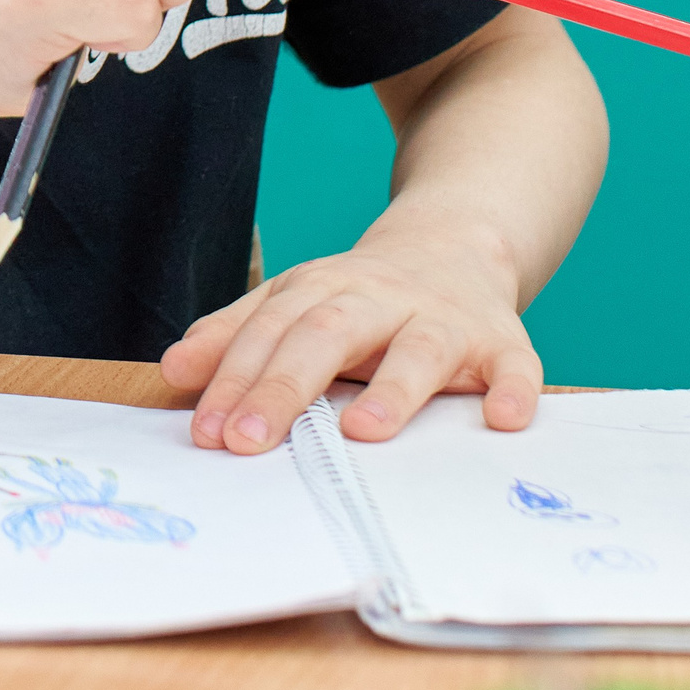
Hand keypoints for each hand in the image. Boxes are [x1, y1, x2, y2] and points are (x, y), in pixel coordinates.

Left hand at [159, 219, 542, 453]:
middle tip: (248, 442)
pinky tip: (504, 420)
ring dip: (393, 388)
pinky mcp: (501, 343)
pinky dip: (513, 391)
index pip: (268, 333)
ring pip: (417, 349)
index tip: (205, 431)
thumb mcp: (294, 302)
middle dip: (283, 388)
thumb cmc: (361, 297)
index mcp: (320, 291)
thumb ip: (236, 333)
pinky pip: (515, 367)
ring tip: (363, 431)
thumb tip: (174, 369)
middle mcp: (378, 301)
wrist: (454, 247)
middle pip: (326, 336)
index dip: (234, 380)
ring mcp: (442, 321)